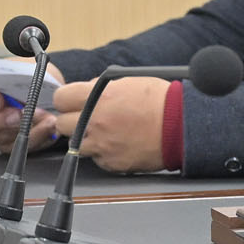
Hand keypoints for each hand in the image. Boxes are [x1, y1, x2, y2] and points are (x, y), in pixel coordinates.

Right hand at [0, 71, 61, 153]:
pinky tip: (50, 125)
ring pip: (0, 135)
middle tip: (18, 115)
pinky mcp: (8, 143)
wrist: (44, 90)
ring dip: (25, 128)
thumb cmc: (30, 77)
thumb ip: (25, 76)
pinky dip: (38, 135)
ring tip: (46, 117)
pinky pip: (19, 144)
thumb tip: (34, 84)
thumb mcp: (29, 70)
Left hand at [49, 76, 170, 172]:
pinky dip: (105, 152)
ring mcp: (101, 144)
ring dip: (87, 138)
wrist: (183, 126)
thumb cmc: (162, 101)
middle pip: (62, 124)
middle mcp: (95, 121)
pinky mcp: (110, 162)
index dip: (68, 99)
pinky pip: (97, 158)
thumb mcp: (130, 82)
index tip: (73, 102)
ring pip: (76, 144)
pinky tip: (120, 143)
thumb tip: (87, 91)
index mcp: (98, 97)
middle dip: (72, 120)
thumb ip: (102, 86)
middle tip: (88, 118)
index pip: (61, 98)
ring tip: (107, 132)